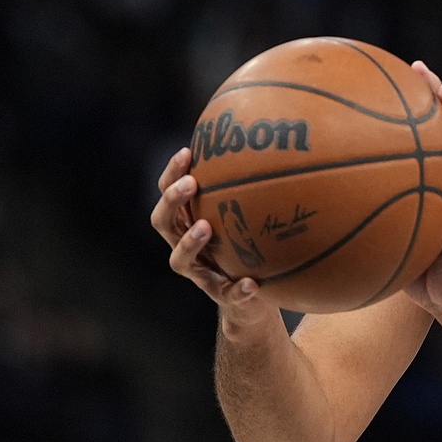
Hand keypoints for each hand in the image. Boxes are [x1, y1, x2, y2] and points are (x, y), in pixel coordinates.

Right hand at [149, 146, 279, 332]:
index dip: (172, 173)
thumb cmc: (247, 247)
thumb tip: (278, 141)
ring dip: (190, 242)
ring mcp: (199, 273)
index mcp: (188, 223)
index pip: (168, 194)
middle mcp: (184, 246)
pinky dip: (237, 289)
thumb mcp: (246, 217)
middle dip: (172, 200)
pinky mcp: (221, 296)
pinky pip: (226, 294)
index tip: (188, 151)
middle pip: (163, 222)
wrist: (252, 300)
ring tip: (206, 227)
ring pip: (180, 260)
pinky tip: (252, 284)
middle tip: (191, 183)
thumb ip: (251, 189)